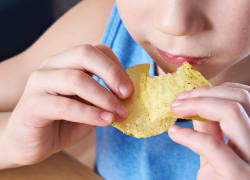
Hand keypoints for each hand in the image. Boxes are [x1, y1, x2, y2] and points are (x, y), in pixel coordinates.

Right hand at [1, 44, 132, 166]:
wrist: (33, 143)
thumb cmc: (65, 122)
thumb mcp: (92, 107)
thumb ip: (107, 98)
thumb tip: (131, 96)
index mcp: (67, 62)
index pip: (96, 50)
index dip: (116, 67)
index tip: (130, 90)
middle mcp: (52, 65)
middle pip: (84, 53)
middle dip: (111, 73)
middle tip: (127, 95)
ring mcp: (39, 82)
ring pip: (76, 79)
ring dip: (103, 97)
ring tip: (119, 114)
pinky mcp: (31, 104)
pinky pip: (65, 105)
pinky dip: (89, 113)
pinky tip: (105, 121)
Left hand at [168, 82, 249, 179]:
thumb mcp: (214, 151)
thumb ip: (208, 126)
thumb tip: (192, 102)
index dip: (221, 87)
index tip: (194, 92)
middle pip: (240, 100)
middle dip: (204, 93)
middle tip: (178, 100)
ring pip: (233, 113)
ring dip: (198, 105)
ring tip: (175, 110)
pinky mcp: (239, 176)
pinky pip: (213, 145)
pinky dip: (189, 135)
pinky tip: (174, 133)